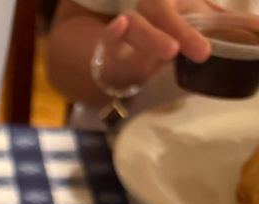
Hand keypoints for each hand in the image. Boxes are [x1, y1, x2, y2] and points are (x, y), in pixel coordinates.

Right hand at [95, 0, 216, 91]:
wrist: (131, 48)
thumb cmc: (167, 31)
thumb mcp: (195, 21)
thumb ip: (219, 23)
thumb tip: (255, 29)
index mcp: (170, 0)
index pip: (184, 6)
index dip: (192, 26)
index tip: (207, 48)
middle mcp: (149, 7)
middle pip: (162, 12)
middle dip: (182, 30)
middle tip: (203, 52)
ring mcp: (129, 24)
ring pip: (136, 24)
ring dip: (152, 37)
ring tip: (170, 52)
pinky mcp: (110, 46)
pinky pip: (107, 38)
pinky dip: (111, 34)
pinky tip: (119, 25)